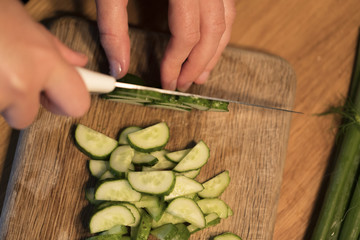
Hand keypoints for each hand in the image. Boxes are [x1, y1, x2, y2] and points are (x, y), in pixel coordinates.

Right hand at [0, 1, 89, 128]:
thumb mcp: (23, 21)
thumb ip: (55, 49)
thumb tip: (79, 62)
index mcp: (43, 61)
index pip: (78, 104)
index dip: (65, 102)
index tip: (55, 98)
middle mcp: (19, 83)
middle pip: (28, 117)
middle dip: (20, 104)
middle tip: (7, 79)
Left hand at [96, 0, 235, 90]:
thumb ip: (113, 28)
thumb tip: (119, 68)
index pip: (187, 34)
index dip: (177, 63)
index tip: (167, 82)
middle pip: (213, 32)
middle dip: (200, 64)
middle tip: (186, 84)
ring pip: (226, 21)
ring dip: (216, 51)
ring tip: (203, 73)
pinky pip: (227, 7)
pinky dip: (220, 30)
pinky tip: (211, 43)